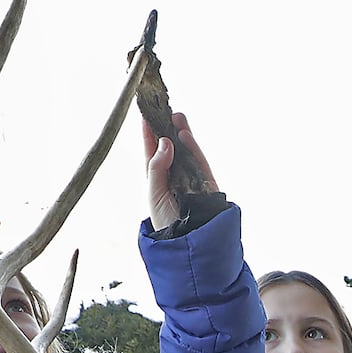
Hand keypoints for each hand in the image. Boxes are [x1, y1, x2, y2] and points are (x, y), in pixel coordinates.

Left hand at [144, 112, 216, 231]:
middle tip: (164, 109)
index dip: (149, 134)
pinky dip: (193, 147)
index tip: (145, 114)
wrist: (188, 243)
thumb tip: (164, 142)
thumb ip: (157, 168)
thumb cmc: (167, 222)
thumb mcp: (154, 194)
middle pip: (171, 148)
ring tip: (176, 116)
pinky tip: (184, 135)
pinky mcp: (206, 182)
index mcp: (158, 180)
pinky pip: (199, 161)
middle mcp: (175, 176)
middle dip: (167, 129)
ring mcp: (191, 178)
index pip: (151, 153)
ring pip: (186, 151)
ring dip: (181, 133)